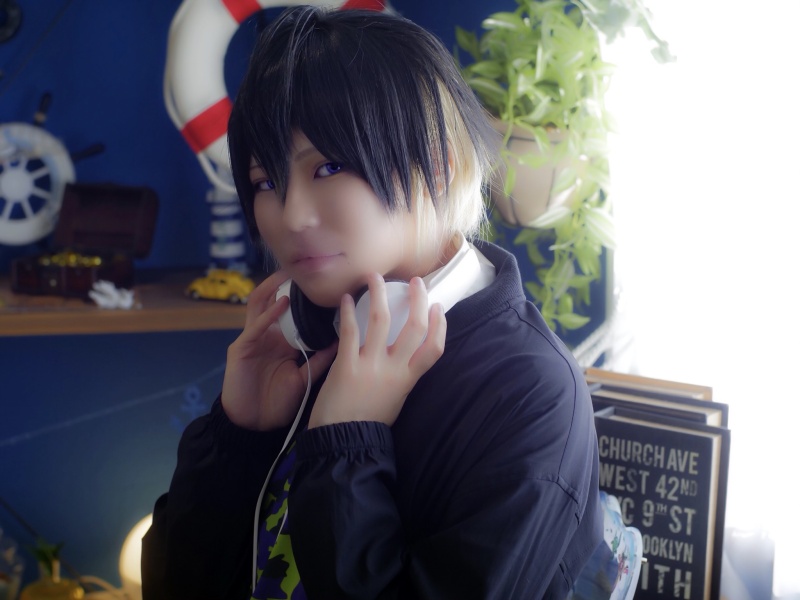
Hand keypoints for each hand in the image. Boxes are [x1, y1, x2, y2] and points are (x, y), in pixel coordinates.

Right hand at [221, 271, 336, 430]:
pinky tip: (281, 302)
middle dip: (287, 283)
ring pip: (260, 304)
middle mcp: (268, 335)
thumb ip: (321, 358)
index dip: (308, 299)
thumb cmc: (277, 402)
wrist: (253, 425)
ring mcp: (253, 339)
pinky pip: (255, 326)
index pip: (295, 312)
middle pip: (275, 299)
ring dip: (273, 288)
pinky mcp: (240, 348)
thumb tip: (344, 339)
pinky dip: (268, 313)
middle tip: (307, 267)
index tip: (329, 285)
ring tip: (290, 274)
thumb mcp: (305, 377)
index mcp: (283, 341)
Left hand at [309, 274, 446, 427]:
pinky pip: (350, 331)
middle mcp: (394, 370)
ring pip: (381, 321)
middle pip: (414, 328)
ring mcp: (371, 366)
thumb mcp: (396, 398)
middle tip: (414, 282)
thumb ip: (402, 375)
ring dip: (379, 295)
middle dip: (417, 300)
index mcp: (409, 380)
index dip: (440, 326)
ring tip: (375, 277)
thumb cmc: (369, 422)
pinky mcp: (346, 365)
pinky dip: (349, 312)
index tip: (438, 307)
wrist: (342, 440)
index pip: (435, 349)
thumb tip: (404, 352)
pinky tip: (347, 299)